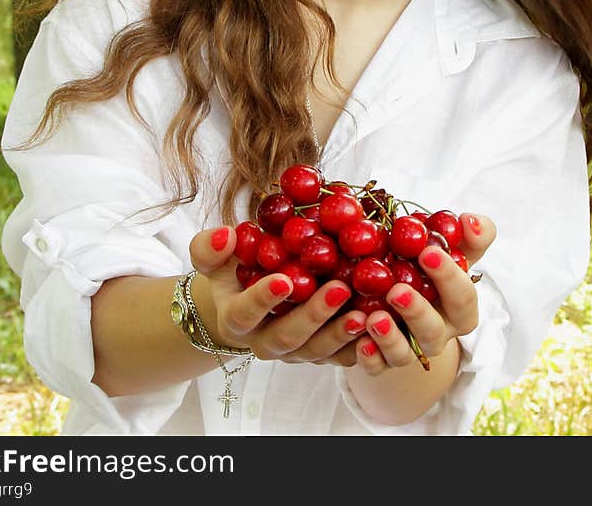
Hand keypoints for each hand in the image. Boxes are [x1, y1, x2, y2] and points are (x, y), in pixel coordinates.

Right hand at [189, 227, 367, 365]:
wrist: (251, 297)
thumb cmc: (236, 269)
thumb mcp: (216, 257)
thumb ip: (210, 247)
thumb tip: (225, 236)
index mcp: (236, 320)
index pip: (245, 314)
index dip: (263, 299)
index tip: (284, 279)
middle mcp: (265, 343)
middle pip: (288, 337)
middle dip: (313, 316)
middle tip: (338, 289)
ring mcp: (296, 353)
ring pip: (318, 351)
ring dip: (341, 334)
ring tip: (364, 314)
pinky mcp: (323, 355)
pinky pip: (343, 356)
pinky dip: (363, 345)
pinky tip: (380, 326)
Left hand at [354, 212, 495, 374]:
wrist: (398, 294)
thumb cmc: (428, 266)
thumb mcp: (450, 248)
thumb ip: (470, 234)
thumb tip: (469, 221)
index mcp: (459, 308)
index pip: (463, 296)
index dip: (449, 277)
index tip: (427, 253)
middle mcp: (436, 333)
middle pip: (433, 331)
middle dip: (417, 311)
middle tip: (396, 290)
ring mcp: (409, 350)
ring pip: (404, 354)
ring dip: (390, 339)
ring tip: (373, 318)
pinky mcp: (381, 361)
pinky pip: (375, 368)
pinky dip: (369, 358)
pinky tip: (359, 343)